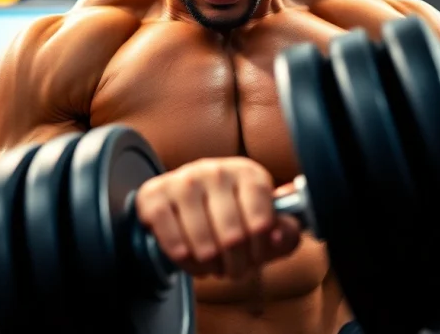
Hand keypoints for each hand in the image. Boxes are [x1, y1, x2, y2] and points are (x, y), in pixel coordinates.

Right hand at [135, 157, 301, 278]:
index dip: (260, 250)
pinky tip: (190, 257)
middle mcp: (215, 170)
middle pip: (233, 238)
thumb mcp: (265, 223)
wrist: (183, 201)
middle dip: (236, 265)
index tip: (255, 256)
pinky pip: (173, 243)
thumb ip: (285, 231)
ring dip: (210, 267)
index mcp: (247, 173)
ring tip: (212, 265)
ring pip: (203, 245)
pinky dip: (184, 261)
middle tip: (233, 269)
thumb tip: (278, 235)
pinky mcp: (154, 195)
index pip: (262, 223)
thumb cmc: (231, 215)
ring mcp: (182, 180)